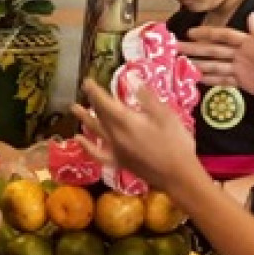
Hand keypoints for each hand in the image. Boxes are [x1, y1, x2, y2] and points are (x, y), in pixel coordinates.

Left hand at [73, 79, 201, 190]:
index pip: (105, 102)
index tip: (87, 81)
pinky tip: (79, 140)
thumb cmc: (175, 142)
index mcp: (126, 121)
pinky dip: (87, 147)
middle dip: (92, 101)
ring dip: (84, 119)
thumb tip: (131, 79)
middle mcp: (116, 134)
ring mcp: (115, 149)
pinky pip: (98, 154)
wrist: (178, 175)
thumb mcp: (165, 115)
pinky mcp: (118, 162)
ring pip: (96, 131)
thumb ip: (147, 97)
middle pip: (100, 115)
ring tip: (75, 109)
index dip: (95, 91)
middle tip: (85, 89)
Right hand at [182, 12, 253, 113]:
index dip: (207, 33)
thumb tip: (250, 16)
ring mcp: (242, 69)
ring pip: (215, 65)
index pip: (224, 36)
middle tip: (176, 49)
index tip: (189, 32)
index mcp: (251, 44)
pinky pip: (222, 80)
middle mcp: (243, 54)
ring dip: (198, 64)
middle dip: (195, 49)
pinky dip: (210, 79)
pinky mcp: (244, 83)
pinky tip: (197, 78)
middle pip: (214, 50)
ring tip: (180, 64)